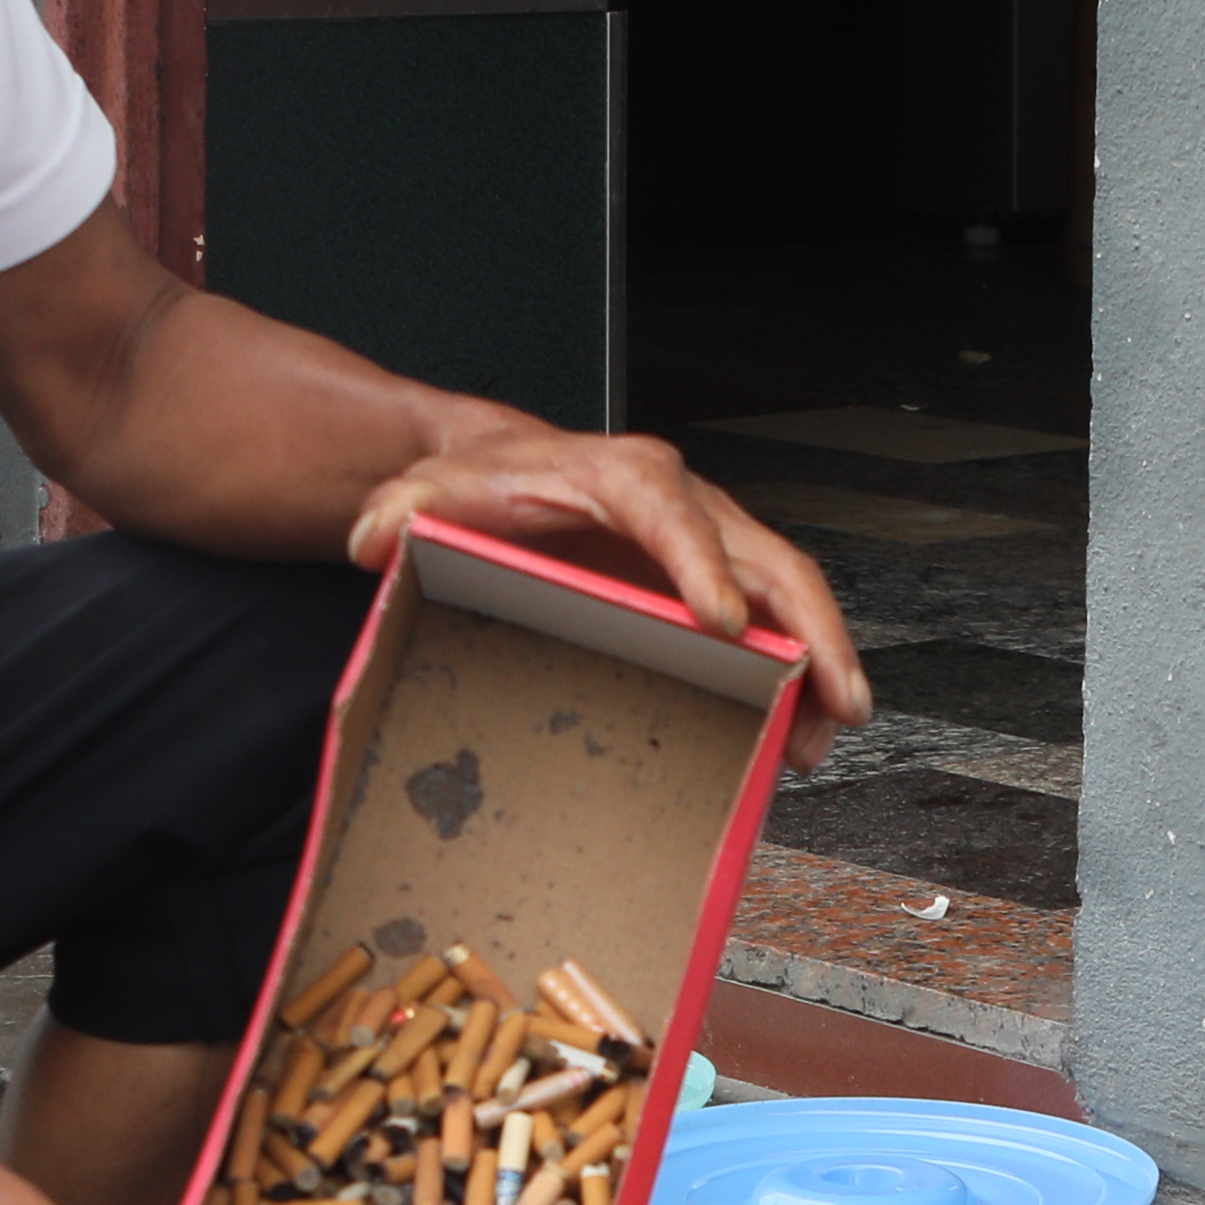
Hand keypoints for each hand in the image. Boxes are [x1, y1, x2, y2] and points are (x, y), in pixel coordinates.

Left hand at [352, 421, 878, 762]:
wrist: (509, 473)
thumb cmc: (489, 486)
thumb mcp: (434, 490)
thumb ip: (398, 510)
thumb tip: (372, 539)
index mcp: (623, 476)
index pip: (674, 515)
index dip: (702, 566)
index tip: (721, 621)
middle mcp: (685, 504)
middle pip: (767, 559)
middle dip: (808, 626)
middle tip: (832, 695)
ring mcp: (712, 541)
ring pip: (788, 593)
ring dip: (822, 658)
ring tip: (830, 729)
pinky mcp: (717, 579)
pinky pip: (776, 621)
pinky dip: (801, 672)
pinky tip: (802, 732)